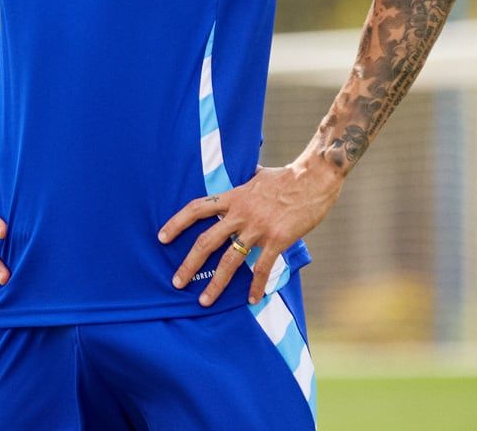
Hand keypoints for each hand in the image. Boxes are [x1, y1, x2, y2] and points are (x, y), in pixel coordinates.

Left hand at [157, 160, 343, 306]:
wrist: (314, 177)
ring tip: (204, 300)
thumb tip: (247, 176)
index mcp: (234, 197)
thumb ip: (248, 182)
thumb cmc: (288, 176)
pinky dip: (256, 286)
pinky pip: (262, 268)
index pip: (197, 208)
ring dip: (215, 283)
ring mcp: (258, 227)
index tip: (162, 237)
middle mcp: (241, 213)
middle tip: (176, 281)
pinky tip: (251, 300)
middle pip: (206, 241)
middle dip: (189, 264)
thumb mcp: (259, 176)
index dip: (177, 223)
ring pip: (229, 260)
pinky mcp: (277, 239)